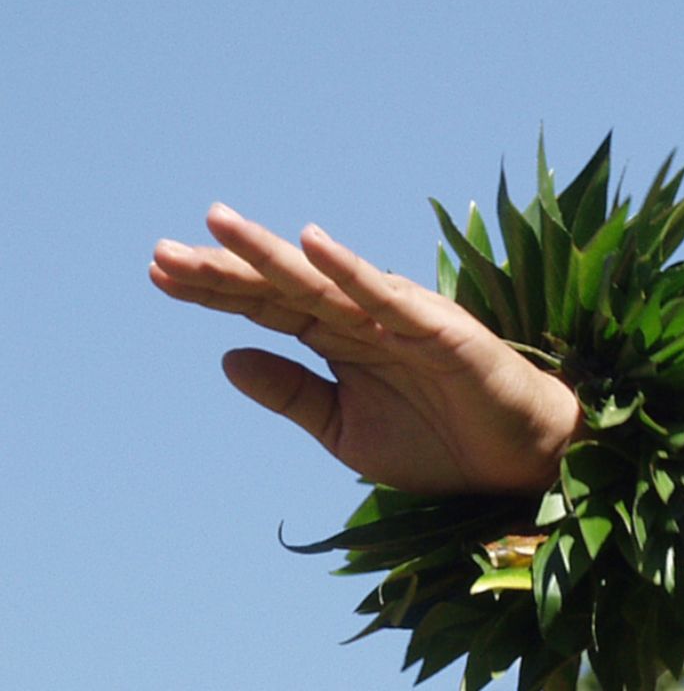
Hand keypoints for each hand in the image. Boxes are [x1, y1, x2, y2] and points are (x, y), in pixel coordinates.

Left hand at [151, 204, 580, 494]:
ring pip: (323, 283)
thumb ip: (293, 394)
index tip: (157, 273)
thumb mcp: (345, 431)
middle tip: (161, 251)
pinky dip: (351, 268)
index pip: (267, 309)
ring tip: (215, 226)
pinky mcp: (439, 330)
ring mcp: (400, 320)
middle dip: (223, 268)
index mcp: (341, 342)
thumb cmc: (441, 443)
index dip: (214, 291)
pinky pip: (386, 296)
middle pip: (282, 288)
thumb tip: (227, 357)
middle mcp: (364, 320)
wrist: (519, 464)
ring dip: (269, 255)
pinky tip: (311, 243)